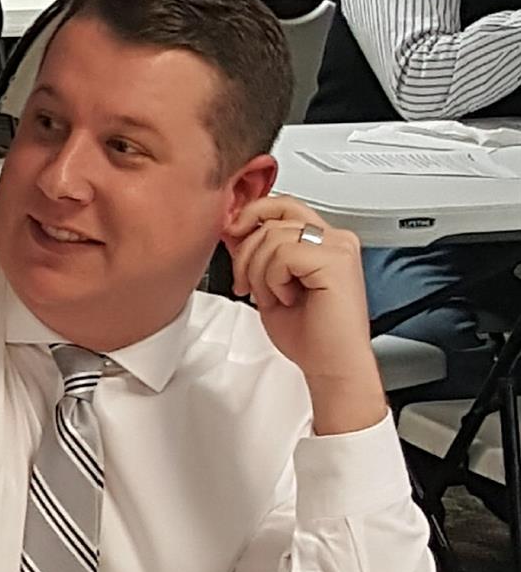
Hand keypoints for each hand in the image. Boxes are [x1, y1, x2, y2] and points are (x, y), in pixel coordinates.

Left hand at [225, 197, 383, 433]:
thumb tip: (232, 224)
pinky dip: (273, 280)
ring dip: (259, 272)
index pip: (280, 205)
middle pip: (272, 217)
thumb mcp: (268, 281)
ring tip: (275, 297)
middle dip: (247, 252)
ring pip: (272, 236)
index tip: (232, 235)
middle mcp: (336, 238)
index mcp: (324, 239)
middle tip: (247, 284)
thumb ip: (256, 250)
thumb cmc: (309, 334)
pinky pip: (283, 254)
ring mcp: (339, 247)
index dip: (250, 216)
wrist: (331, 367)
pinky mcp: (337, 260)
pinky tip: (288, 299)